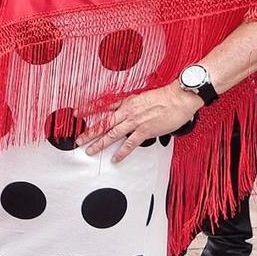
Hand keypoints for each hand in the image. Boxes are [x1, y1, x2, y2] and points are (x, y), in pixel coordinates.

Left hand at [81, 86, 200, 161]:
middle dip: (89, 133)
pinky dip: (121, 152)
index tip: (77, 113)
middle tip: (79, 140)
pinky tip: (115, 158)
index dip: (88, 110)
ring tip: (90, 151)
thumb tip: (124, 111)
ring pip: (112, 134)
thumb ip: (131, 105)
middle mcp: (127, 112)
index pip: (103, 106)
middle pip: (104, 124)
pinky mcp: (145, 131)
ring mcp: (135, 122)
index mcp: (126, 102)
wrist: (179, 98)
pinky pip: (130, 144)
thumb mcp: (142, 97)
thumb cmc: (165, 97)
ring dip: (100, 144)